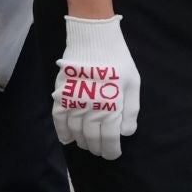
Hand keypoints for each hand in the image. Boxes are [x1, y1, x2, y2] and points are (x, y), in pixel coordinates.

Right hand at [53, 15, 140, 158]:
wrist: (93, 37)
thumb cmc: (118, 60)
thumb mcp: (133, 83)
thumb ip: (130, 110)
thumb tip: (126, 133)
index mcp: (112, 106)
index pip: (110, 138)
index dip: (111, 150)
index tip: (113, 154)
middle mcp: (91, 107)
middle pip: (92, 137)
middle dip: (97, 148)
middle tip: (101, 151)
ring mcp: (74, 101)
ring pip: (75, 131)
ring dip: (81, 142)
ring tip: (87, 145)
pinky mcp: (61, 93)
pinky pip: (58, 118)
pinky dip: (61, 131)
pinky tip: (67, 139)